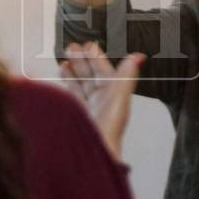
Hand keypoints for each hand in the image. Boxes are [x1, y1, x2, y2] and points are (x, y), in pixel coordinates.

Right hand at [59, 42, 144, 161]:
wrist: (90, 153)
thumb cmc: (107, 131)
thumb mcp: (118, 99)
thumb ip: (125, 76)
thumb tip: (138, 58)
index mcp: (113, 96)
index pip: (105, 71)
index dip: (97, 58)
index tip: (90, 45)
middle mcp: (100, 101)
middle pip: (91, 76)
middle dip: (82, 60)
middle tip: (73, 47)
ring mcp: (86, 108)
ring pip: (79, 84)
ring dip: (73, 70)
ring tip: (65, 58)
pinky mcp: (74, 114)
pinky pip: (70, 94)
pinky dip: (65, 82)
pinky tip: (61, 74)